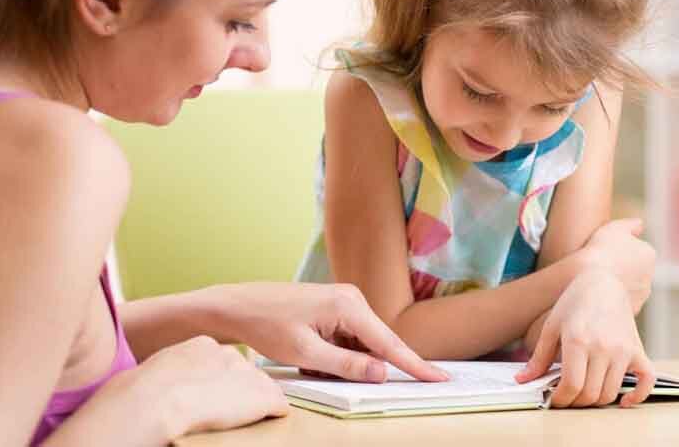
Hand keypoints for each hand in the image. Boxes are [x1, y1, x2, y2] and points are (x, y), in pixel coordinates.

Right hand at [54, 336, 287, 445]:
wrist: (154, 401)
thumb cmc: (139, 395)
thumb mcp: (155, 372)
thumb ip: (171, 374)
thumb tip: (165, 389)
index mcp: (202, 346)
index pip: (223, 361)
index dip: (221, 382)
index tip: (213, 394)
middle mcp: (230, 355)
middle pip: (247, 373)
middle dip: (241, 390)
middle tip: (226, 410)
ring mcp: (248, 374)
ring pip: (263, 388)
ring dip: (256, 404)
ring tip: (244, 420)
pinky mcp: (263, 397)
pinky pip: (278, 406)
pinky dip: (274, 416)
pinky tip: (266, 424)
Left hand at [218, 282, 448, 382]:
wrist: (239, 306)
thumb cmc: (267, 325)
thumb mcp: (306, 354)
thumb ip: (347, 365)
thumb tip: (383, 373)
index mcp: (349, 306)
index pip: (390, 344)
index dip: (416, 365)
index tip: (440, 378)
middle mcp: (352, 298)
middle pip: (375, 345)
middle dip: (357, 366)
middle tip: (318, 365)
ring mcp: (344, 301)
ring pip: (360, 346)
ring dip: (340, 361)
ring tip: (307, 358)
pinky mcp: (336, 307)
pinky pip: (347, 339)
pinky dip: (333, 354)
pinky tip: (308, 351)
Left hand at [515, 267, 654, 407]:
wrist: (603, 282)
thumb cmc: (574, 303)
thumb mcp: (552, 326)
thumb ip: (539, 357)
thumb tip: (522, 381)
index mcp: (578, 340)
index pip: (572, 385)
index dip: (560, 399)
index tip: (554, 400)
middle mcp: (603, 347)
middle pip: (590, 394)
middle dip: (574, 403)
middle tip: (566, 397)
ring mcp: (623, 350)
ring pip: (610, 392)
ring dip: (595, 401)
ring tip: (583, 393)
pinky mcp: (638, 350)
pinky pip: (647, 381)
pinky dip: (637, 396)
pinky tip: (623, 401)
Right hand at [578, 218, 655, 313]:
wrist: (591, 283)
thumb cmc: (600, 251)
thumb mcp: (613, 229)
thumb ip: (630, 226)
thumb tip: (640, 224)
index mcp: (648, 254)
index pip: (636, 252)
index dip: (618, 251)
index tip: (602, 252)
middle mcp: (649, 277)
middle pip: (633, 272)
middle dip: (620, 271)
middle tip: (597, 268)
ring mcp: (640, 297)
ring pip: (626, 290)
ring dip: (615, 287)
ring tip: (593, 284)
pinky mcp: (628, 313)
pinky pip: (618, 305)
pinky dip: (609, 302)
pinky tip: (594, 297)